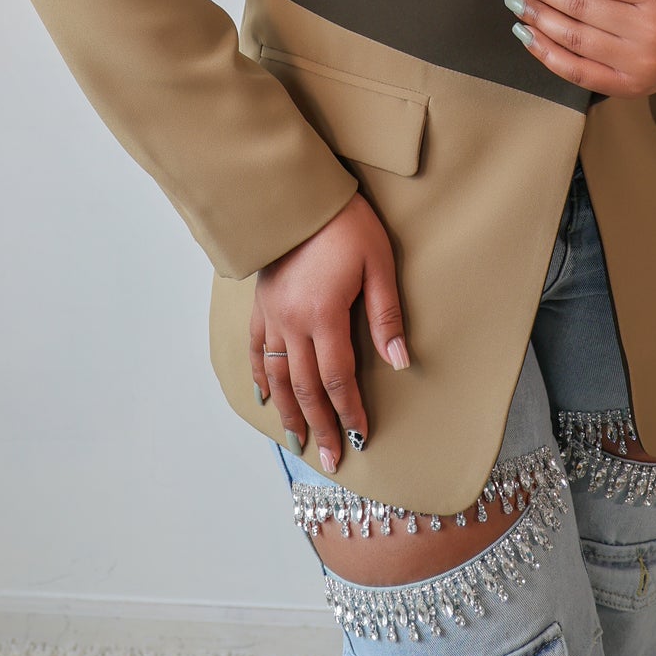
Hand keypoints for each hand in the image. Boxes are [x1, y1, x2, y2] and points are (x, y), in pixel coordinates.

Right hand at [249, 191, 408, 475]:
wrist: (300, 195)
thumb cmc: (346, 224)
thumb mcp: (378, 263)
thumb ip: (386, 315)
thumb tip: (400, 361)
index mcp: (325, 316)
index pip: (339, 379)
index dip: (350, 412)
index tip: (360, 438)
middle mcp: (293, 323)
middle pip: (306, 388)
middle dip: (321, 426)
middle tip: (330, 460)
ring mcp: (272, 315)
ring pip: (278, 377)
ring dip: (288, 413)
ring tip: (298, 442)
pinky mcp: (261, 304)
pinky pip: (255, 350)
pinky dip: (260, 378)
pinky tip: (265, 398)